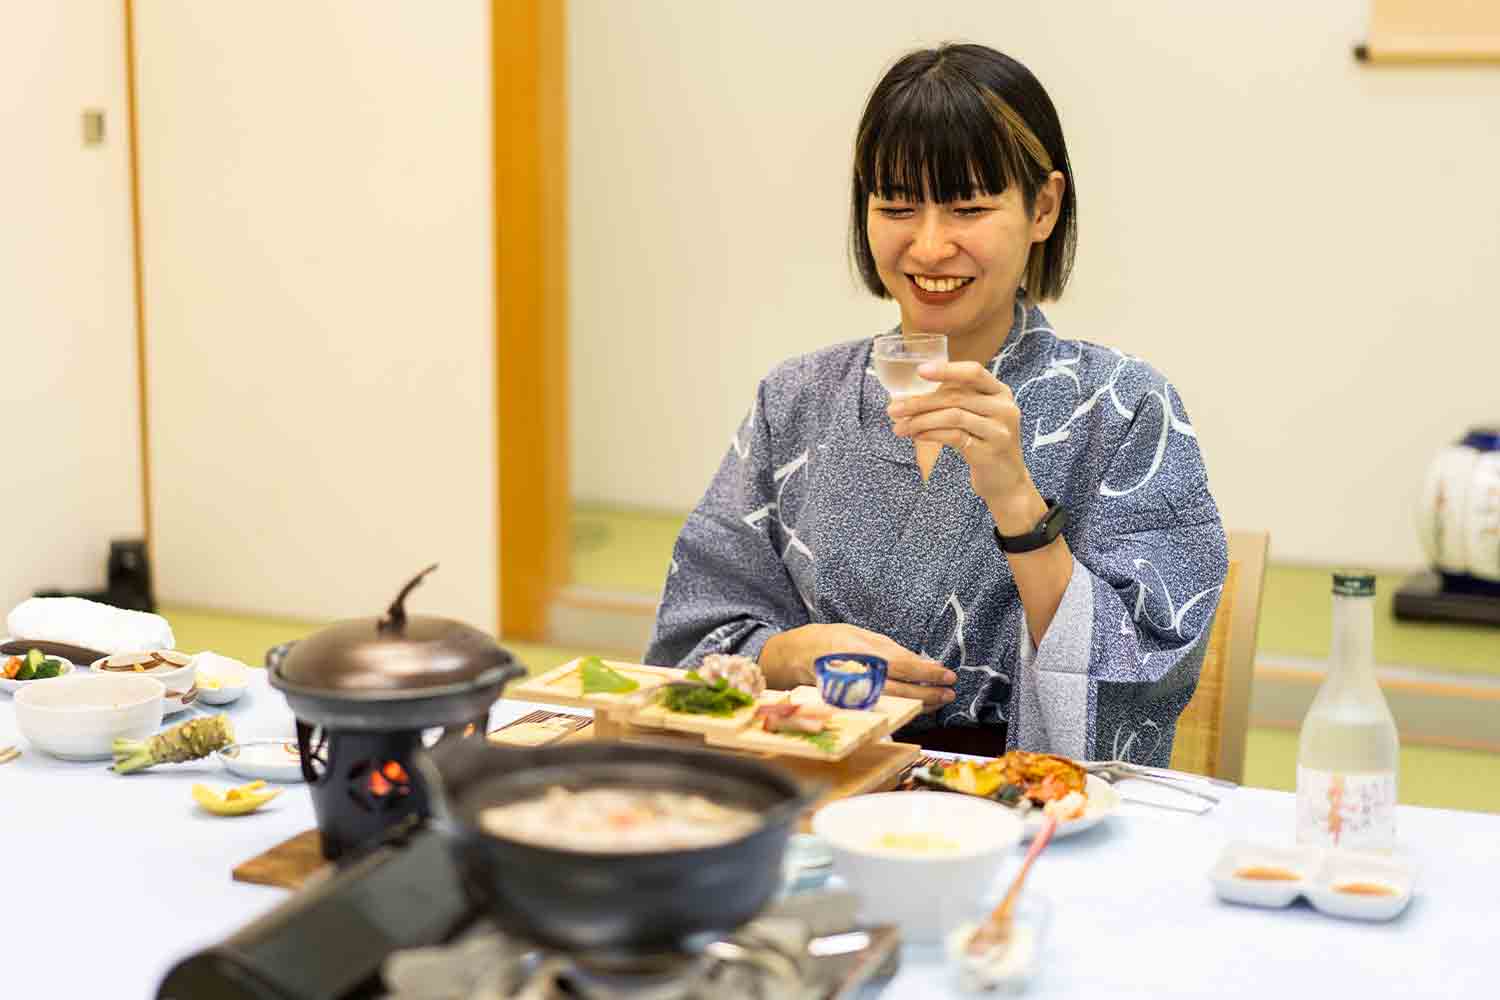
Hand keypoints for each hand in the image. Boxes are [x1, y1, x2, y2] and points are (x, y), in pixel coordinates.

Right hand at [760, 623, 956, 712]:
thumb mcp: (859, 634)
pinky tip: (913, 707)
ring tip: (938, 701)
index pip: (903, 665)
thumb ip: (889, 648)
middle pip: (901, 689)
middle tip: (949, 693)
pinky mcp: (845, 706)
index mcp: (861, 649)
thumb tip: (921, 662)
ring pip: (892, 704)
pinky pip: (878, 710)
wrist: (790, 657)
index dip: (928, 673)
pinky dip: (898, 709)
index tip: (948, 675)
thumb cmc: (828, 640)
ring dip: (919, 704)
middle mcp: (856, 673)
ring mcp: (849, 693)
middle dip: (929, 694)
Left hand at [888, 361, 1038, 523]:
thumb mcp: (976, 416)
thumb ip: (956, 400)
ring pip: (953, 416)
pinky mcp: (989, 451)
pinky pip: (955, 437)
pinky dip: (931, 434)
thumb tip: (910, 395)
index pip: (974, 372)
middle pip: (956, 396)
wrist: (1005, 480)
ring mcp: (999, 430)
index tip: (920, 370)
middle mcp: (1004, 408)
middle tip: (893, 409)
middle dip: (920, 402)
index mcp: (1000, 392)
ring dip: (920, 420)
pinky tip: (917, 436)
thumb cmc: (984, 442)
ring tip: (899, 427)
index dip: (946, 370)